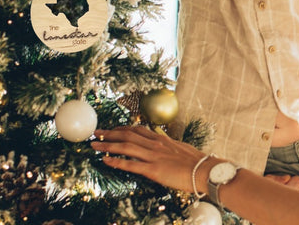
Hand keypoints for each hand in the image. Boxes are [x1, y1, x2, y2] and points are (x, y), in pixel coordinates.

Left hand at [91, 126, 205, 192]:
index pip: (137, 129)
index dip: (121, 128)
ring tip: (94, 145)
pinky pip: (131, 165)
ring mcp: (153, 156)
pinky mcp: (153, 170)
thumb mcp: (179, 147)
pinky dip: (116, 162)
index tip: (111, 129)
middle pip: (127, 134)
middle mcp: (155, 144)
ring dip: (108, 144)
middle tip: (96, 133)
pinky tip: (105, 160)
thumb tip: (161, 140)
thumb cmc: (194, 160)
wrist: (204, 169)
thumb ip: (167, 144)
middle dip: (110, 133)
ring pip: (125, 147)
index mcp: (160, 138)